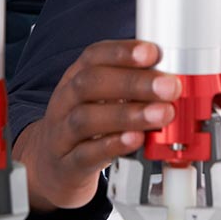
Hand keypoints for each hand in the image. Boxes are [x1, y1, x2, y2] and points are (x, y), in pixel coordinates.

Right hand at [13, 40, 181, 212]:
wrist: (51, 167)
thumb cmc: (84, 125)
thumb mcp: (102, 99)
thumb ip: (132, 87)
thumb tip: (169, 77)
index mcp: (75, 78)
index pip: (93, 56)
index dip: (123, 52)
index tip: (153, 52)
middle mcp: (66, 101)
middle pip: (90, 83)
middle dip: (133, 82)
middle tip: (167, 87)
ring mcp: (62, 133)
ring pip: (87, 119)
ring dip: (128, 115)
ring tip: (160, 114)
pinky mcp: (67, 164)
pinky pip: (86, 154)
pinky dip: (113, 145)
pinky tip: (136, 139)